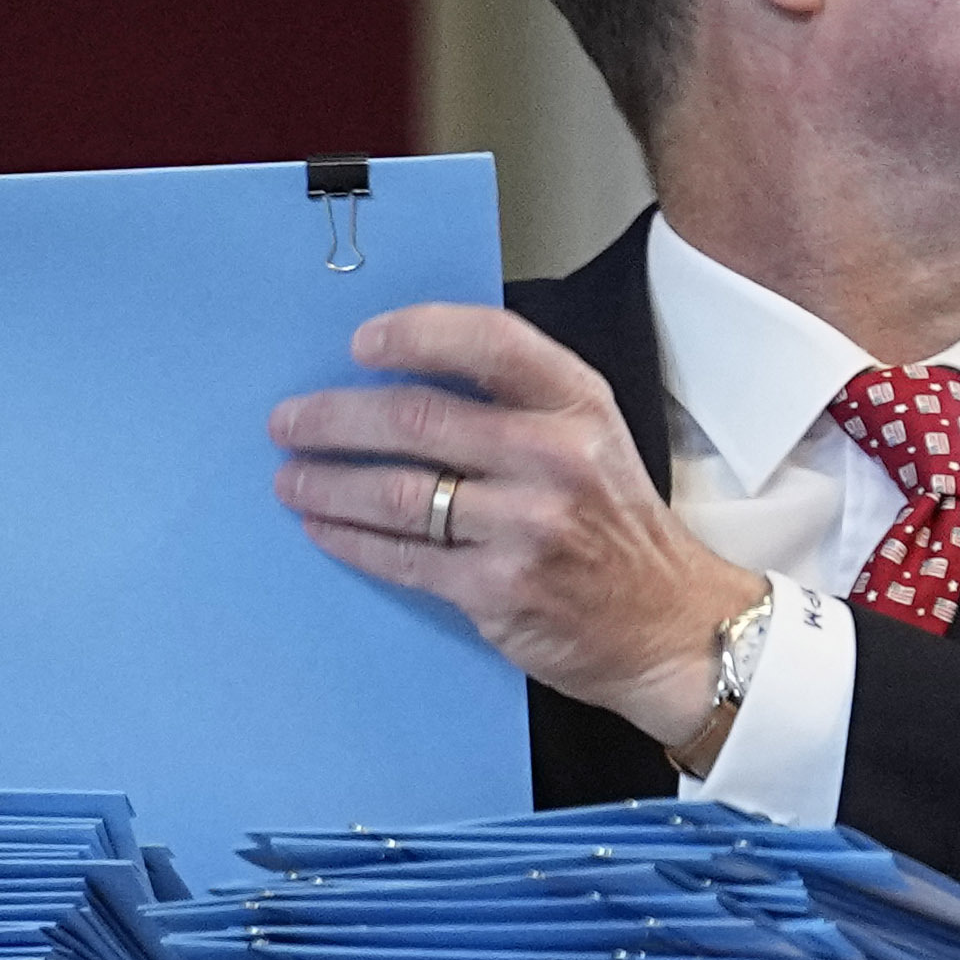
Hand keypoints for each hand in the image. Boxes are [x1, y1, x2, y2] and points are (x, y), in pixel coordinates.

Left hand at [269, 302, 761, 747]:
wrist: (669, 626)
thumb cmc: (617, 527)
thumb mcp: (593, 440)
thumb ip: (517, 404)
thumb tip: (400, 379)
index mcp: (578, 406)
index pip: (487, 342)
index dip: (414, 334)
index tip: (360, 344)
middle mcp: (556, 458)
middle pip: (418, 419)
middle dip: (334, 419)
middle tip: (289, 422)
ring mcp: (528, 526)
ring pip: (398, 493)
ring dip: (328, 484)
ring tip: (291, 480)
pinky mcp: (500, 589)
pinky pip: (402, 558)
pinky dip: (351, 540)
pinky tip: (324, 527)